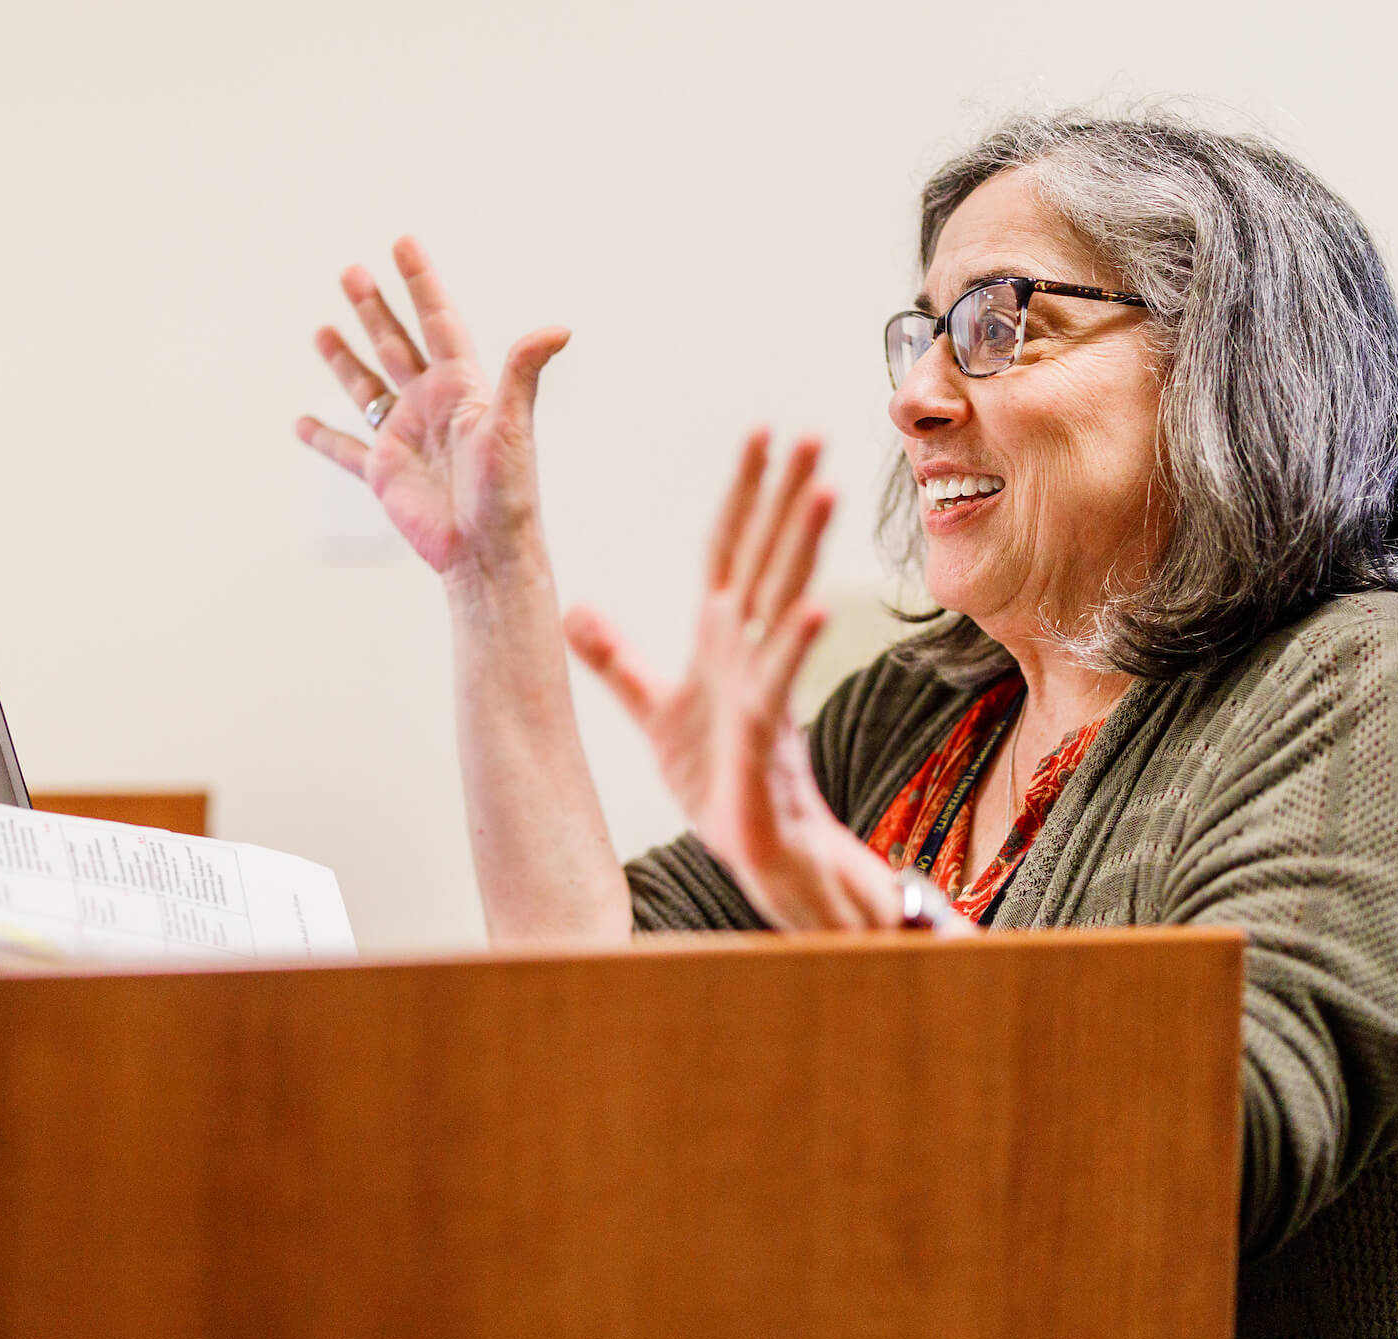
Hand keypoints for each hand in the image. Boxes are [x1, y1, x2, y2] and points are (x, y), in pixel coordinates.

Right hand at [296, 237, 568, 580]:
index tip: (403, 243)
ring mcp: (405, 439)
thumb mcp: (512, 426)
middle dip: (374, 309)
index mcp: (460, 388)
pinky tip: (302, 423)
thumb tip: (558, 328)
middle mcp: (430, 407)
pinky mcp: (385, 474)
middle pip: (396, 345)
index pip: (437, 322)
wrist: (486, 552)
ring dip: (344, 360)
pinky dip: (323, 438)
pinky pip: (346, 450)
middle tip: (351, 271)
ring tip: (322, 330)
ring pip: (367, 389)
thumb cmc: (506, 492)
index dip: (421, 283)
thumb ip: (523, 372)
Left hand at [564, 432, 944, 931]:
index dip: (743, 493)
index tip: (760, 433)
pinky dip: (794, 645)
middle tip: (812, 434)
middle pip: (768, 557)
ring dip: (802, 548)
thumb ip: (617, 659)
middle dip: (788, 497)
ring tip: (824, 491)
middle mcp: (749, 649)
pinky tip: (810, 610)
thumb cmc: (719, 779)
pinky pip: (781, 681)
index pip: (731, 547)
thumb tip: (573, 612)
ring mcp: (763, 686)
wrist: (756, 846)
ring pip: (784, 602)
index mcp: (723, 637)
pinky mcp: (765, 733)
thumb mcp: (655, 711)